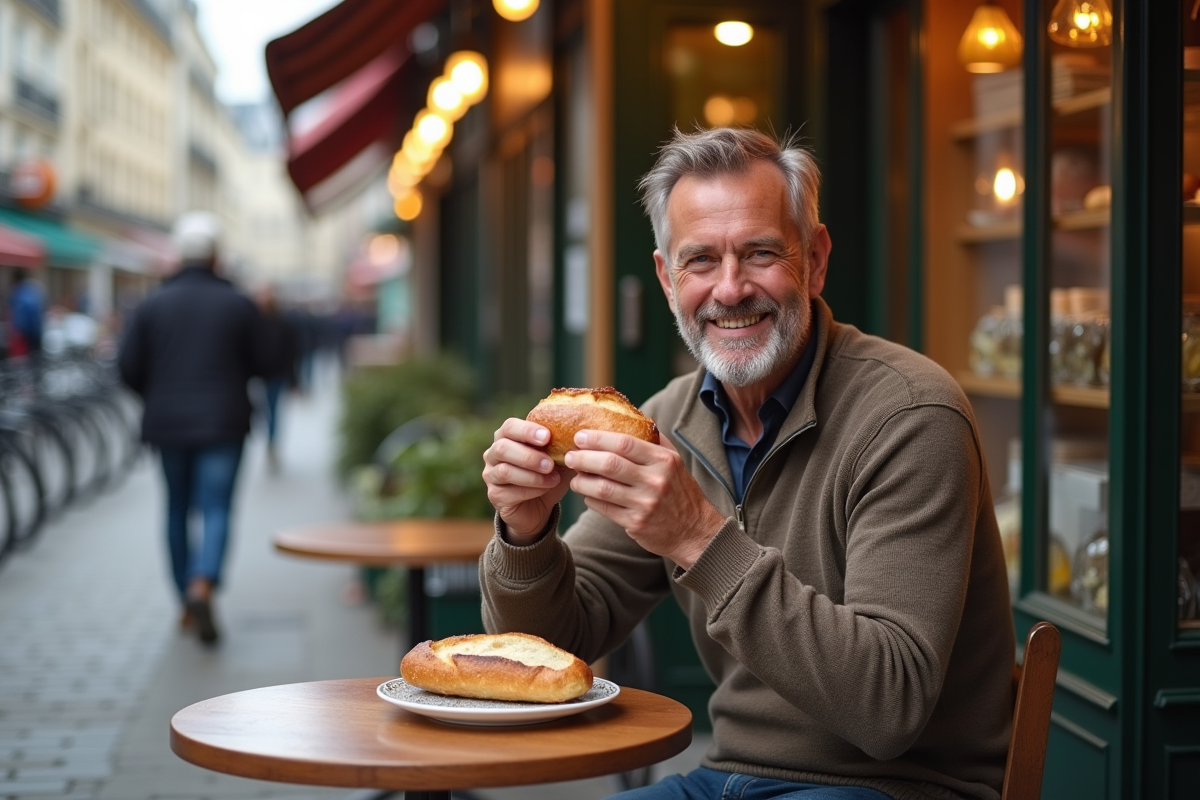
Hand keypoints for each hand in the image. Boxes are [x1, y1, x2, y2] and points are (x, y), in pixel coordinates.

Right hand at [482, 418, 572, 541]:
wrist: (538, 506)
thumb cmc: (548, 474)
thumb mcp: (558, 458)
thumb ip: (563, 445)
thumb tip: (579, 434)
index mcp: (507, 436)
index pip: (509, 426)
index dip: (527, 430)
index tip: (547, 436)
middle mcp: (494, 453)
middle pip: (502, 448)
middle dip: (529, 455)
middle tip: (551, 463)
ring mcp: (491, 475)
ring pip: (505, 471)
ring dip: (532, 475)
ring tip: (552, 478)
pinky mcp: (495, 495)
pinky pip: (510, 492)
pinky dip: (531, 490)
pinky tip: (546, 489)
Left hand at [563, 431, 725, 567]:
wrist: (694, 530)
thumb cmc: (680, 491)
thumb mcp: (674, 462)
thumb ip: (653, 441)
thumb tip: (629, 417)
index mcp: (664, 460)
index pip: (625, 443)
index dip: (598, 438)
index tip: (580, 436)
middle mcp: (655, 481)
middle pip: (609, 464)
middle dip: (583, 458)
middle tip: (569, 456)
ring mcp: (645, 504)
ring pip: (602, 488)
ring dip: (582, 481)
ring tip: (575, 477)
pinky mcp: (636, 524)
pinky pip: (604, 508)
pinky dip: (590, 499)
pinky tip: (587, 494)